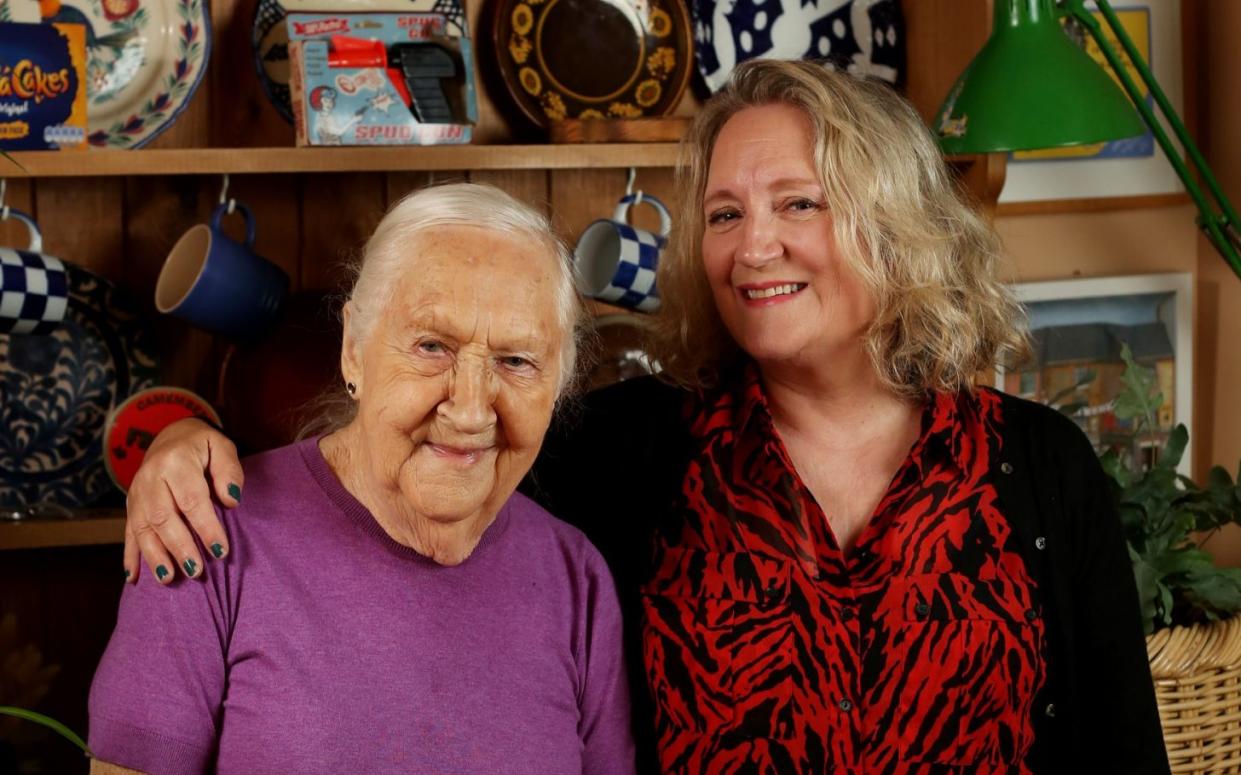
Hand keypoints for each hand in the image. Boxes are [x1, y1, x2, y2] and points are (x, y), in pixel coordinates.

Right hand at [124, 418, 243, 584]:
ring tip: (168, 578)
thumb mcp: (221, 447)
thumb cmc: (202, 446)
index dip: (206, 527)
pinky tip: (133, 578)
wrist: (169, 435)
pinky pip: (127, 532)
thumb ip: (229, 471)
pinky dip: (129, 556)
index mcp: (175, 462)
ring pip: (142, 528)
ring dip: (154, 556)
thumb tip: (231, 500)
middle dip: (179, 547)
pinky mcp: (130, 505)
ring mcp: (136, 493)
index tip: (221, 551)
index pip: (191, 499)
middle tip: (196, 571)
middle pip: (163, 517)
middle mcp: (150, 478)